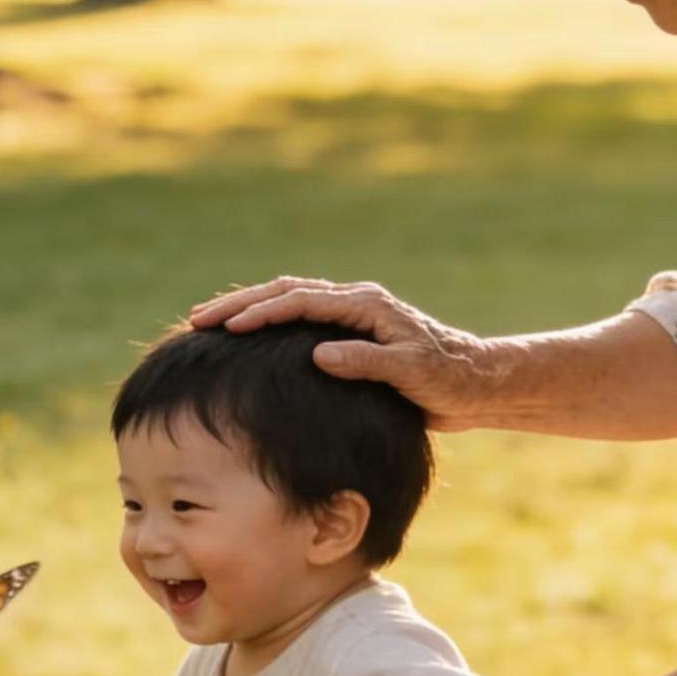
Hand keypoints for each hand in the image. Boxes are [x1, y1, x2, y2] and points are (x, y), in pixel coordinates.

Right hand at [188, 275, 495, 432]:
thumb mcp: (411, 373)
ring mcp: (353, 316)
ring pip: (290, 301)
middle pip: (286, 292)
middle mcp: (357, 302)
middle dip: (240, 304)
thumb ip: (366, 362)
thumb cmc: (449, 379)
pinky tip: (248, 338)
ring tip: (211, 324)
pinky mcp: (353, 334)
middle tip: (198, 319)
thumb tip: (318, 353)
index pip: (301, 300)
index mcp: (366, 305)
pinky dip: (271, 321)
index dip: (261, 312)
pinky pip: (302, 320)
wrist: (478, 384)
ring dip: (251, 309)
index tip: (226, 327)